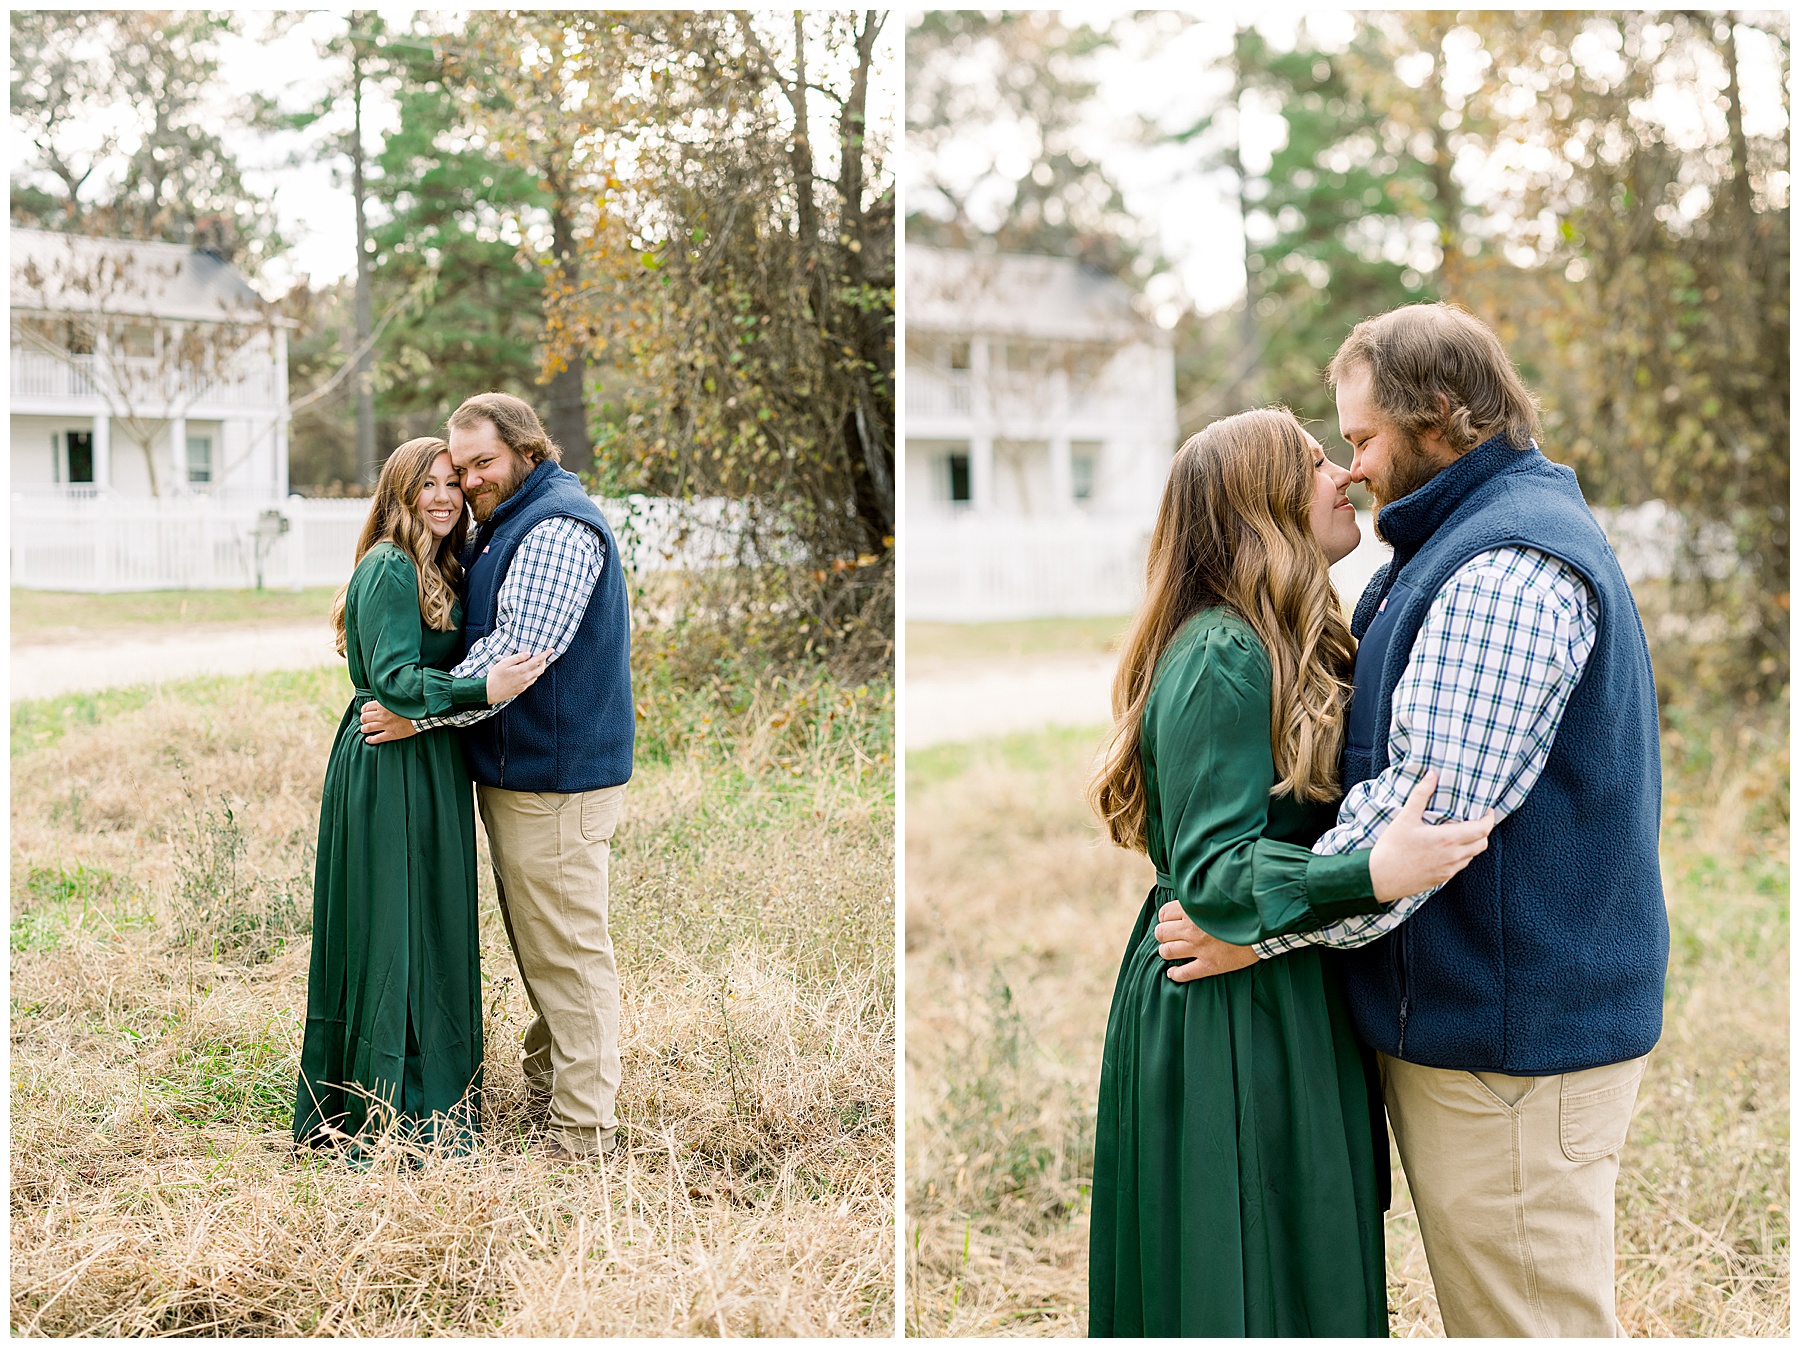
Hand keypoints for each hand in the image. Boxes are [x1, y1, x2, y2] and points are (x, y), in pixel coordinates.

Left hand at [360, 701, 416, 742]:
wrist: (421, 715)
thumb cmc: (410, 706)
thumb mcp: (397, 698)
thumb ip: (388, 698)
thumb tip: (383, 696)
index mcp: (382, 705)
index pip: (366, 708)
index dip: (364, 710)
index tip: (365, 712)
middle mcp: (381, 715)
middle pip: (365, 718)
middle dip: (363, 719)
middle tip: (365, 721)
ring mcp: (385, 725)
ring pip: (368, 728)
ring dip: (364, 729)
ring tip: (364, 729)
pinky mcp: (391, 734)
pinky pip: (377, 738)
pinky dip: (370, 740)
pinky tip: (368, 740)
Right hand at [487, 651, 549, 703]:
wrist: (490, 692)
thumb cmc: (495, 677)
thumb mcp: (504, 663)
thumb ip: (517, 658)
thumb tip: (528, 654)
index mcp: (522, 670)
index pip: (538, 660)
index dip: (545, 654)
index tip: (551, 650)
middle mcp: (526, 678)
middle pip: (541, 668)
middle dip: (544, 661)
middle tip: (542, 655)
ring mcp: (525, 685)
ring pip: (537, 675)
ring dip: (539, 668)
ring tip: (536, 662)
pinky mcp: (522, 689)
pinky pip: (532, 680)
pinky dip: (534, 674)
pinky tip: (529, 671)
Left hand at [1155, 899, 1259, 982]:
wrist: (1264, 927)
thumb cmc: (1243, 909)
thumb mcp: (1218, 896)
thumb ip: (1203, 896)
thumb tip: (1194, 893)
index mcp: (1193, 909)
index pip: (1164, 913)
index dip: (1166, 918)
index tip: (1171, 921)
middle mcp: (1192, 929)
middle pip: (1161, 933)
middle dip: (1163, 934)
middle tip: (1170, 936)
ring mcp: (1199, 948)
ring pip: (1167, 952)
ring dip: (1166, 951)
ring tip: (1172, 951)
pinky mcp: (1209, 965)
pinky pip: (1184, 973)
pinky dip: (1175, 974)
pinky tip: (1173, 973)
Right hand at [1367, 770, 1497, 903]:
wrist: (1379, 878)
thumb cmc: (1392, 848)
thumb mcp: (1405, 818)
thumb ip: (1421, 795)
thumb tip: (1432, 775)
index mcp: (1447, 839)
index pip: (1482, 830)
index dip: (1489, 819)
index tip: (1487, 811)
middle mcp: (1453, 856)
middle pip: (1482, 844)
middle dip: (1483, 831)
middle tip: (1474, 821)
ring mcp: (1448, 870)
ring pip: (1471, 856)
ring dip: (1471, 844)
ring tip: (1459, 834)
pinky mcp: (1441, 879)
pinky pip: (1459, 866)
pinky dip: (1459, 856)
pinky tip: (1445, 849)